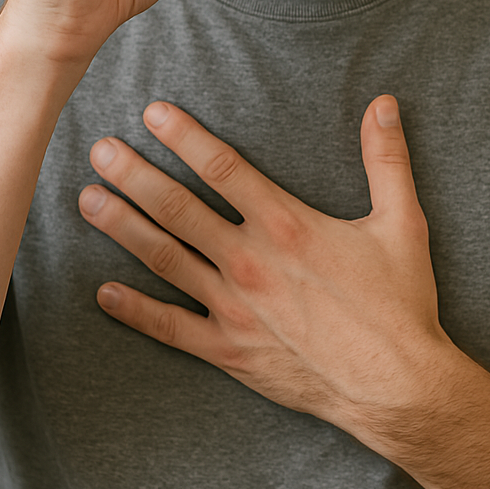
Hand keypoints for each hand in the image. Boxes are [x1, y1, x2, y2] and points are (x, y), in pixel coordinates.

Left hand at [78, 96, 451, 439]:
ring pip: (165, 258)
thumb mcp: (402, 222)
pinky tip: (103, 291)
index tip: (153, 114)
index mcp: (287, 225)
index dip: (185, 137)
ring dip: (123, 227)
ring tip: (87, 199)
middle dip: (135, 174)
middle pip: (179, 208)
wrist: (396, 386)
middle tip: (99, 149)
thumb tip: (383, 102)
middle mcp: (251, 261)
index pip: (223, 168)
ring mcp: (234, 308)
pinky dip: (134, 310)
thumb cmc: (400, 304)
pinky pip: (170, 327)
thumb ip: (386, 159)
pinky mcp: (228, 350)